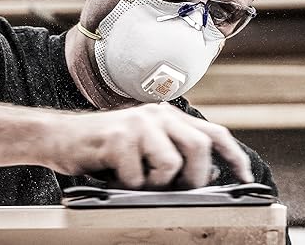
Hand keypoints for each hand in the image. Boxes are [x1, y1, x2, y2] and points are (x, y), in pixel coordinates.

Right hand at [44, 103, 253, 189]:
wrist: (60, 137)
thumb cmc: (102, 147)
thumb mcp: (144, 145)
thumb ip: (173, 151)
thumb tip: (207, 175)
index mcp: (166, 115)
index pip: (213, 132)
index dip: (234, 155)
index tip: (245, 176)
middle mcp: (156, 115)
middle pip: (199, 147)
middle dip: (194, 177)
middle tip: (178, 189)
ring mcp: (137, 124)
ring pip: (172, 163)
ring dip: (157, 183)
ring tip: (137, 179)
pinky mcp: (117, 138)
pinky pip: (139, 176)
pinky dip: (129, 185)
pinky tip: (116, 175)